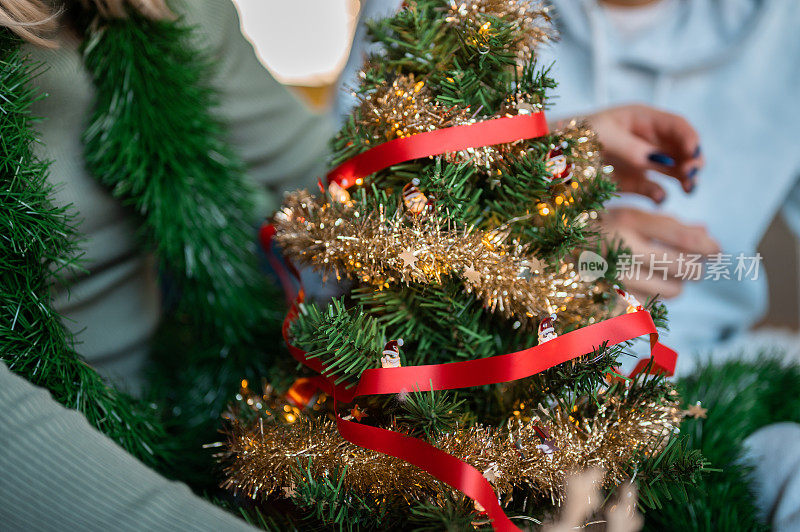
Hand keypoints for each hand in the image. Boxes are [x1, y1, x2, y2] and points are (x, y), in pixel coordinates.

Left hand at [581, 104, 703, 202]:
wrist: (550, 161)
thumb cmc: (573, 139)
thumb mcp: (601, 137)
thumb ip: (631, 148)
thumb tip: (662, 160)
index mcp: (641, 119)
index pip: (675, 125)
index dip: (689, 137)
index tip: (694, 153)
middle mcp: (647, 140)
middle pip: (681, 148)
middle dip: (691, 160)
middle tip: (693, 174)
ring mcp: (642, 163)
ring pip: (674, 170)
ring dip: (685, 179)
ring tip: (689, 189)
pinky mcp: (634, 184)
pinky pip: (655, 191)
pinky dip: (660, 196)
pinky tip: (659, 200)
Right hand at [600, 208, 719, 299]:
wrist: (556, 248)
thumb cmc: (601, 227)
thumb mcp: (632, 215)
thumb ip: (670, 224)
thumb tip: (706, 235)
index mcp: (628, 222)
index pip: (682, 238)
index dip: (707, 246)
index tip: (717, 250)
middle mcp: (622, 251)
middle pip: (683, 269)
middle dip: (695, 268)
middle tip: (692, 264)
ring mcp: (616, 279)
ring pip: (672, 291)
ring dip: (677, 284)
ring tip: (665, 275)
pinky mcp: (612, 300)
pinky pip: (654, 305)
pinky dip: (656, 297)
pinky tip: (647, 286)